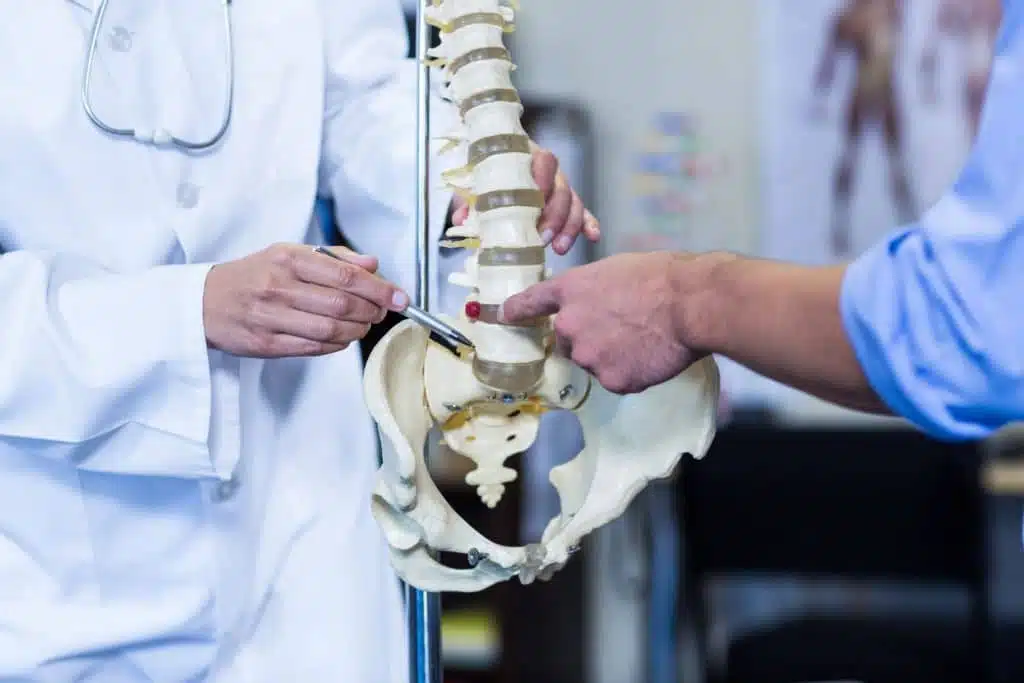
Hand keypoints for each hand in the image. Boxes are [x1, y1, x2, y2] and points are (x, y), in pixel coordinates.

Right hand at [203, 243, 408, 357]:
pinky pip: (314, 348)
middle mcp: (279, 285)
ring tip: (362, 325)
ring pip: (331, 330)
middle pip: (343, 304)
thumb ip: (334, 257)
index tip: (400, 297)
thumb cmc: (253, 275)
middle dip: (372, 312)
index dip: (380, 289)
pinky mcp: (266, 343)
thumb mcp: (289, 254)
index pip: (347, 275)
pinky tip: (341, 338)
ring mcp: (271, 316)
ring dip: (357, 331)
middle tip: (380, 312)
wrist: (203, 302)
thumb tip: (373, 264)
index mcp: (288, 258)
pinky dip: (337, 345)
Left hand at [450, 142, 600, 254]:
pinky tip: (594, 237)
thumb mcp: (477, 185)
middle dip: (555, 215)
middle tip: (542, 238)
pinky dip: (589, 224)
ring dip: (569, 227)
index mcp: (529, 158)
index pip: (544, 161)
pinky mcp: (569, 205)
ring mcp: (562, 188)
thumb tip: (461, 219)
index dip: (544, 179)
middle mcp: (551, 172)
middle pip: (562, 188)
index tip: (537, 198)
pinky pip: (584, 213)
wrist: (497, 166)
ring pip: (574, 204)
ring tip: (559, 248)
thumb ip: (469, 200)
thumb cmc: (488, 175)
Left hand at [499, 252, 706, 393]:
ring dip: (611, 356)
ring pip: (594, 362)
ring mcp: (588, 356)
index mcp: (570, 290)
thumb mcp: (617, 271)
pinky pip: (616, 380)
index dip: (515, 311)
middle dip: (589, 338)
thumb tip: (599, 309)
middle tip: (622, 329)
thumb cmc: (660, 277)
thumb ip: (595, 292)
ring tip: (643, 341)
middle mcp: (570, 325)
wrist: (688, 304)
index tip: (501, 316)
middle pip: (569, 341)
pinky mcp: (611, 380)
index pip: (531, 302)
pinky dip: (631, 372)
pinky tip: (650, 356)